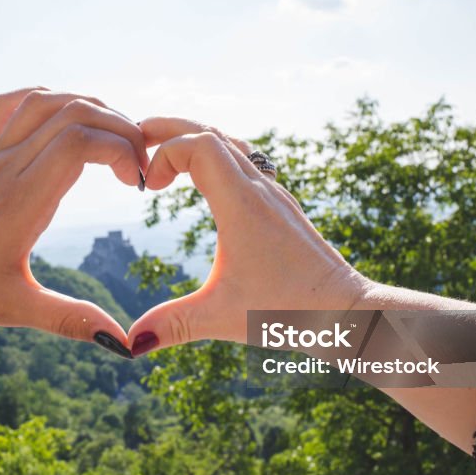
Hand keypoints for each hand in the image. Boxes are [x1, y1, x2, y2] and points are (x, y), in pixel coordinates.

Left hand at [0, 87, 146, 349]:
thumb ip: (69, 320)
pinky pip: (10, 105)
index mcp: (18, 201)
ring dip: (89, 106)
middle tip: (140, 161)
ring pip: (43, 100)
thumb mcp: (9, 308)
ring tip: (114, 138)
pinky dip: (46, 100)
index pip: (78, 142)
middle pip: (71, 111)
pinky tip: (64, 121)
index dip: (121, 148)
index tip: (137, 183)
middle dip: (119, 125)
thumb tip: (124, 343)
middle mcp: (4, 167)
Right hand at [127, 118, 371, 355]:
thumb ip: (172, 324)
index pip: (199, 145)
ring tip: (164, 153)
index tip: (147, 189)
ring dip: (196, 140)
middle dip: (171, 130)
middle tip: (136, 138)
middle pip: (212, 132)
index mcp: (242, 204)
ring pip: (232, 144)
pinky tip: (205, 180)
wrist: (347, 311)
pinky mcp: (282, 207)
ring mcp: (274, 195)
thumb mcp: (222, 318)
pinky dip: (217, 157)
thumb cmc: (290, 312)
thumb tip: (128, 344)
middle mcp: (260, 190)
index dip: (164, 154)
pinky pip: (246, 162)